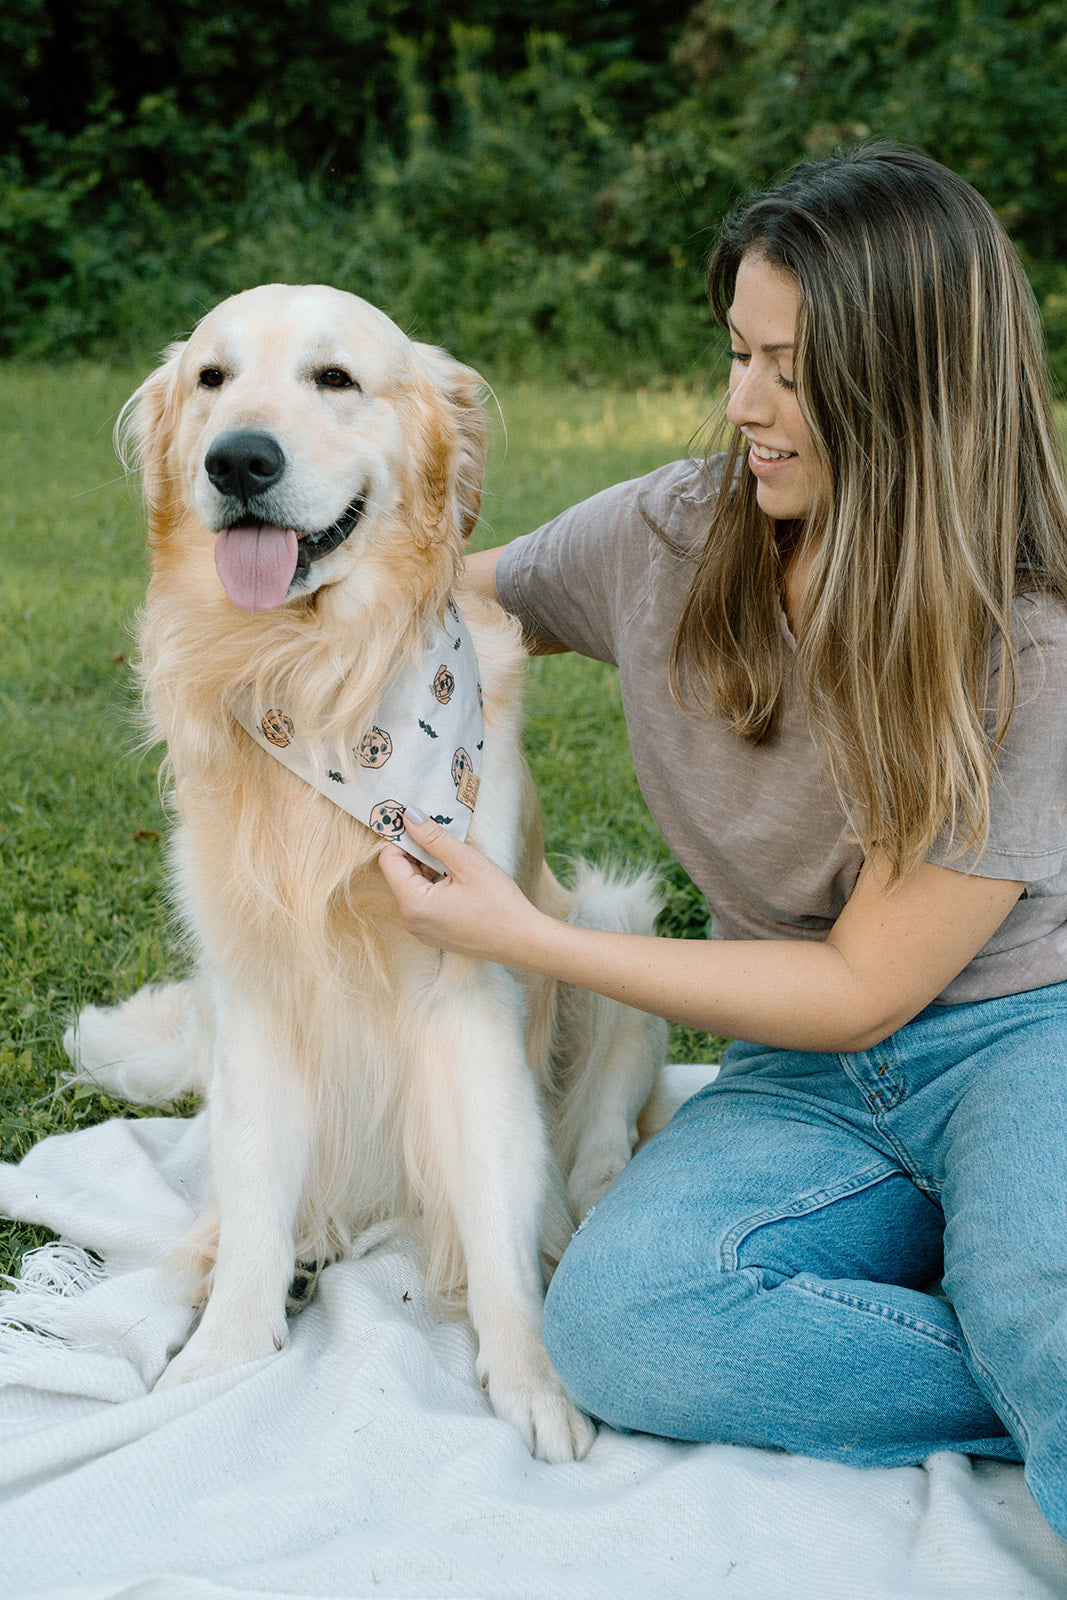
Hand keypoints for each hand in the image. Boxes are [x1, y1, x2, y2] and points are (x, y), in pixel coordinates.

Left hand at [377, 807, 547, 964]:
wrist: (524, 941)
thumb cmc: (500, 903)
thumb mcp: (467, 862)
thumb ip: (434, 838)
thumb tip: (409, 815)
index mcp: (414, 904)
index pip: (389, 860)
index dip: (402, 838)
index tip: (421, 823)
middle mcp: (411, 921)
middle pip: (399, 874)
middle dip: (417, 852)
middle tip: (442, 836)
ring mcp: (421, 930)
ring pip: (412, 887)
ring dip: (427, 867)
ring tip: (454, 858)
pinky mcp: (433, 933)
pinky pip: (423, 902)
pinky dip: (434, 884)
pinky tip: (457, 878)